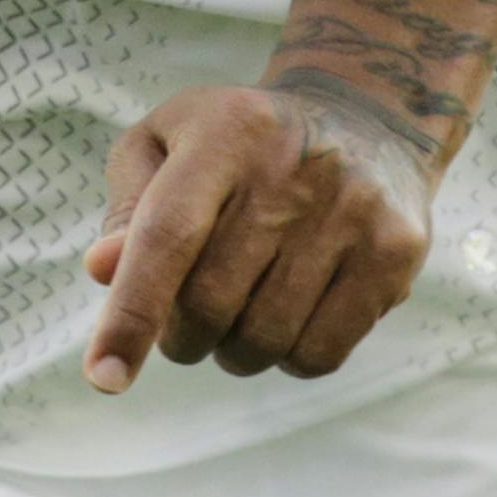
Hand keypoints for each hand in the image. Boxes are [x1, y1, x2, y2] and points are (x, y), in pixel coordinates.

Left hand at [82, 83, 436, 392]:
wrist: (361, 117)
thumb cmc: (236, 142)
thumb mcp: (168, 144)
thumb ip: (129, 207)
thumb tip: (102, 270)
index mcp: (223, 132)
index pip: (166, 235)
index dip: (130, 312)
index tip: (103, 379)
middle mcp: (290, 169)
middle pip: (210, 301)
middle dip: (181, 333)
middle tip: (184, 321)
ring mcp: (350, 212)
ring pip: (264, 339)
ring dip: (232, 351)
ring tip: (236, 312)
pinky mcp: (394, 254)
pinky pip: (320, 355)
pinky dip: (287, 359)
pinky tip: (286, 317)